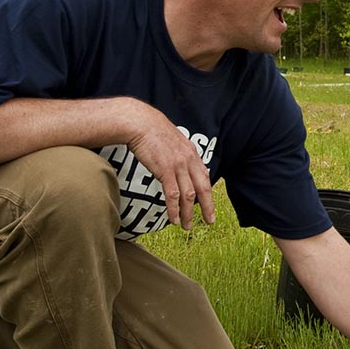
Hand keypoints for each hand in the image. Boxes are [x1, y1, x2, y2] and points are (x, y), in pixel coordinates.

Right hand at [126, 105, 214, 229]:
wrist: (140, 122)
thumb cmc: (152, 130)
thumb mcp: (173, 140)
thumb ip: (180, 153)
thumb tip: (180, 163)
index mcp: (192, 153)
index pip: (205, 177)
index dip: (208, 193)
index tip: (209, 204)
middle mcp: (189, 160)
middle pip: (203, 189)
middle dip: (208, 207)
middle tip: (210, 221)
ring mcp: (178, 166)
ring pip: (189, 195)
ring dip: (189, 213)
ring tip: (187, 225)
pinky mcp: (165, 170)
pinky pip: (173, 195)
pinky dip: (174, 209)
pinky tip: (174, 219)